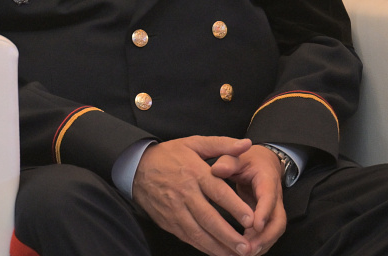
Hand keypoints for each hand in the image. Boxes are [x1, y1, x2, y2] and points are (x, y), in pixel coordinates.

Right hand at [132, 136, 254, 255]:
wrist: (136, 167)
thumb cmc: (169, 155)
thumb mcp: (194, 143)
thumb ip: (222, 144)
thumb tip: (247, 144)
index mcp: (194, 172)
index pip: (217, 192)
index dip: (234, 207)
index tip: (251, 220)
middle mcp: (185, 193)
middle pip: (208, 218)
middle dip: (228, 235)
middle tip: (246, 247)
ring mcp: (175, 209)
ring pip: (198, 232)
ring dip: (218, 246)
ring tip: (236, 255)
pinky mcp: (168, 221)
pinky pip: (188, 237)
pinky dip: (203, 247)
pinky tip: (217, 252)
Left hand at [211, 145, 286, 255]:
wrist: (263, 163)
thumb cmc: (247, 160)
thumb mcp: (237, 157)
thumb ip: (228, 162)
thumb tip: (217, 169)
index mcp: (267, 180)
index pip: (269, 197)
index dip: (264, 212)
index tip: (255, 225)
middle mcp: (275, 197)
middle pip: (278, 221)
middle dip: (266, 236)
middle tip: (249, 248)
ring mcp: (273, 209)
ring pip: (274, 230)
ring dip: (262, 244)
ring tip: (245, 253)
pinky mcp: (268, 217)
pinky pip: (267, 233)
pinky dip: (258, 244)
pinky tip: (244, 251)